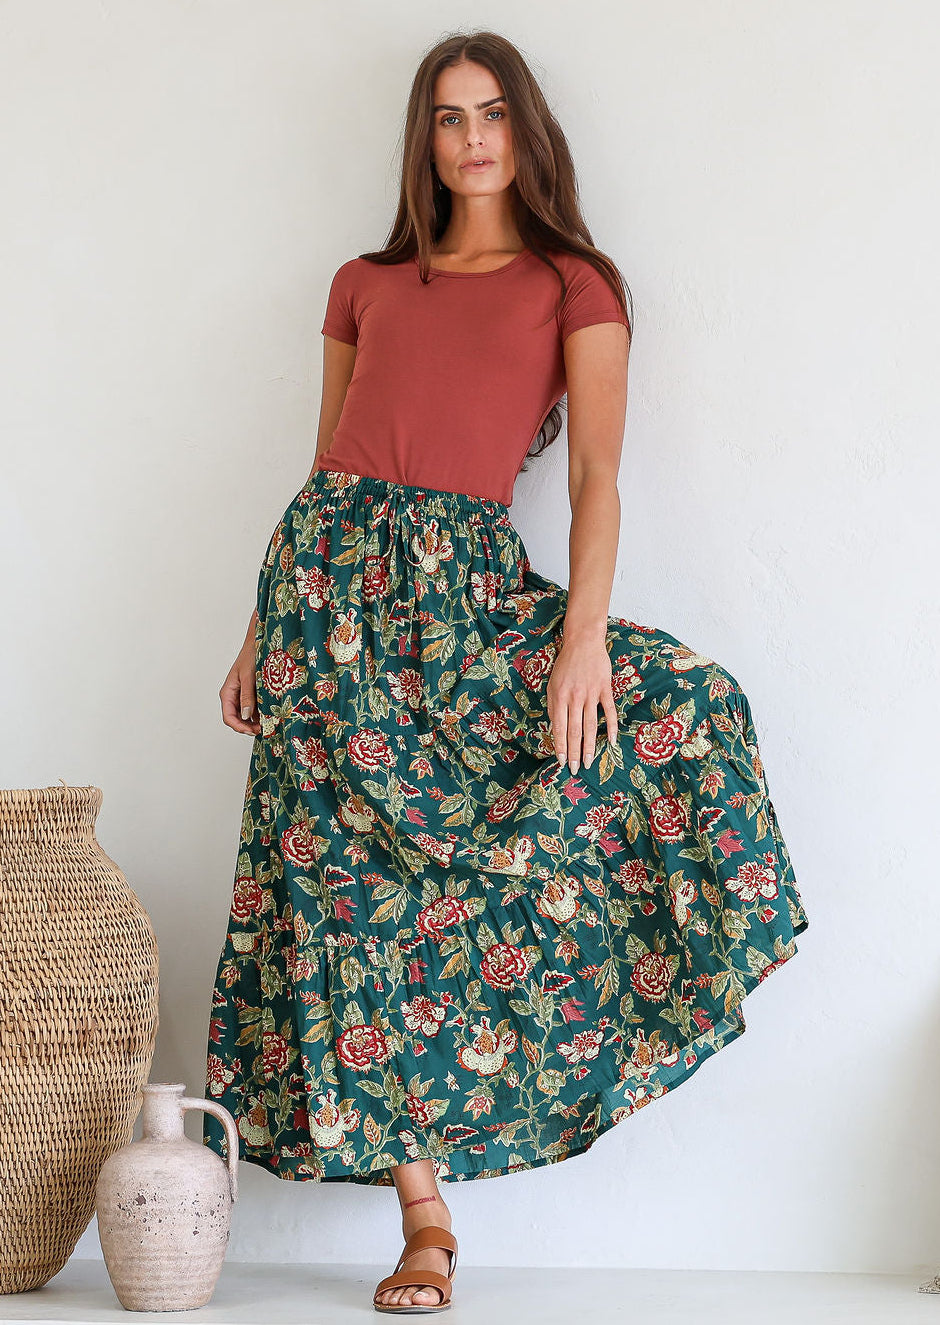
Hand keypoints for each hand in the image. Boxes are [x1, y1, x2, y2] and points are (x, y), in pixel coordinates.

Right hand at [220, 616, 260, 735]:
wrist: (260, 642)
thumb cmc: (251, 655)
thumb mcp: (248, 676)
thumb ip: (247, 696)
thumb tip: (246, 715)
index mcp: (228, 692)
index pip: (228, 717)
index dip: (239, 727)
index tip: (252, 731)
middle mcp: (234, 696)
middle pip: (237, 719)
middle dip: (249, 727)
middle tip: (264, 729)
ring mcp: (243, 696)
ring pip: (247, 716)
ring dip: (256, 722)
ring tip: (270, 723)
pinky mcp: (253, 694)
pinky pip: (255, 708)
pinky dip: (262, 714)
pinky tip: (271, 715)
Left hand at [546, 628, 617, 774]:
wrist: (583, 642)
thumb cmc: (565, 664)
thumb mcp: (552, 684)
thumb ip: (554, 706)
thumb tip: (556, 729)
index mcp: (559, 697)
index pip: (559, 728)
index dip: (560, 747)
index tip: (561, 762)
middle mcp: (574, 697)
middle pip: (575, 731)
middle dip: (574, 752)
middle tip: (575, 769)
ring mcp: (591, 694)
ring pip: (591, 725)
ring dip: (589, 746)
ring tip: (588, 761)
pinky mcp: (605, 689)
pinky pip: (609, 712)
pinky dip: (611, 727)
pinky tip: (611, 742)